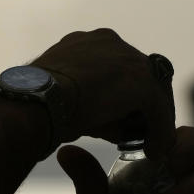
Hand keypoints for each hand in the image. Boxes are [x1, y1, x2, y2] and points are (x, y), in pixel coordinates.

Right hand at [33, 28, 175, 159]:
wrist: (34, 100)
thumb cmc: (37, 102)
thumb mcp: (62, 93)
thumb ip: (86, 98)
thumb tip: (104, 124)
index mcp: (86, 42)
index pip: (118, 65)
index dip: (121, 93)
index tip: (120, 117)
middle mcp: (108, 42)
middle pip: (141, 74)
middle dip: (140, 103)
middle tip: (138, 131)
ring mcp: (127, 58)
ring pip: (152, 90)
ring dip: (152, 117)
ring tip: (147, 143)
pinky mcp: (140, 80)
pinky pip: (159, 109)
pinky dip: (159, 131)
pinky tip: (152, 151)